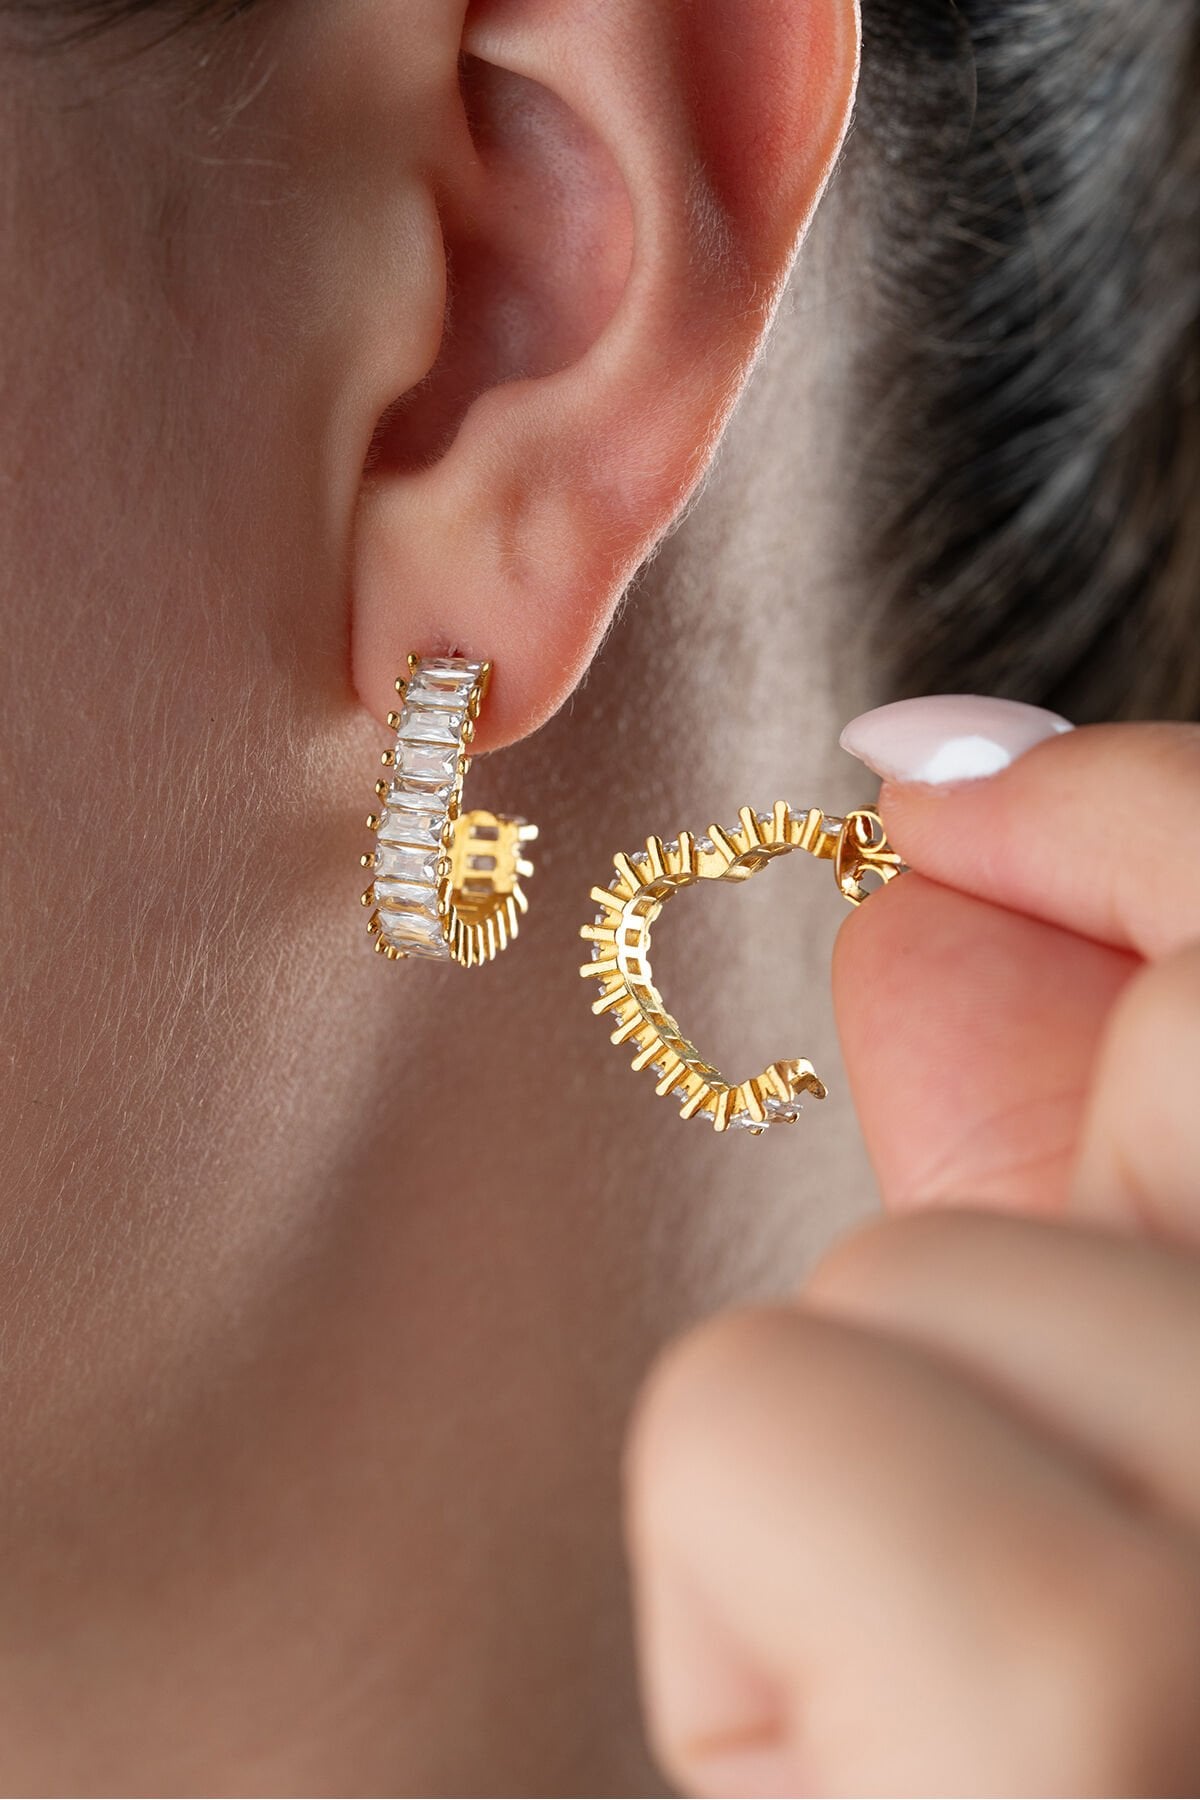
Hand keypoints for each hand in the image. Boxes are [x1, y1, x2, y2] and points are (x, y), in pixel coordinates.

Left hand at [624, 713, 1199, 1796]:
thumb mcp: (1114, 1463)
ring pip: (918, 1266)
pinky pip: (769, 1412)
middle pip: (1176, 1087)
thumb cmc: (1010, 1750)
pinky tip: (842, 1762)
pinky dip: (743, 1570)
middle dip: (1015, 1237)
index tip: (954, 777)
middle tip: (966, 1508)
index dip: (1154, 813)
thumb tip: (938, 882)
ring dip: (878, 1457)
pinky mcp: (1073, 1720)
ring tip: (938, 1718)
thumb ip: (1073, 1161)